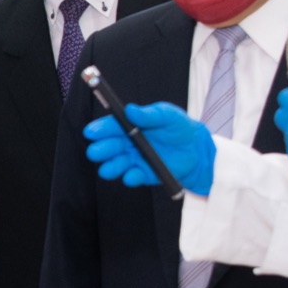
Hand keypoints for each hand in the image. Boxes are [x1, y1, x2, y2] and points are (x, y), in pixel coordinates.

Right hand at [84, 102, 216, 194]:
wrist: (196, 148)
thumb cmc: (179, 127)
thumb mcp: (167, 115)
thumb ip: (149, 114)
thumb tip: (130, 109)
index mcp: (129, 126)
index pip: (109, 127)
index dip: (99, 129)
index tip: (91, 132)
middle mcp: (127, 144)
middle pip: (107, 148)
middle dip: (100, 150)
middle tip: (96, 152)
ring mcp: (133, 160)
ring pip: (114, 165)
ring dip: (110, 167)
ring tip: (109, 168)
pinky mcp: (143, 174)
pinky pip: (132, 177)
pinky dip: (130, 177)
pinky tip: (132, 175)